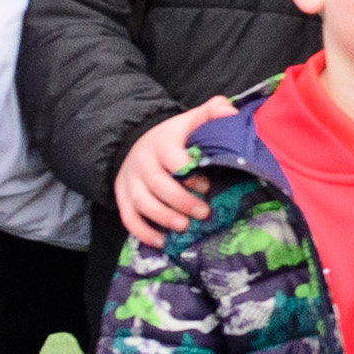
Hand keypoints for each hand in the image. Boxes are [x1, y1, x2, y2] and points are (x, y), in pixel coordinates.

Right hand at [115, 100, 234, 241]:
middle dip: (182, 201)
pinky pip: (129, 218)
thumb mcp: (190, 121)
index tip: (206, 184)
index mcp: (162, 144)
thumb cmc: (172, 138)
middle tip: (205, 213)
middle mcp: (144, 163)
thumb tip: (230, 111)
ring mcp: (131, 182)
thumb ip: (211, 112)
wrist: (134, 143)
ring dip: (164, 218)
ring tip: (185, 228)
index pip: (172, 158)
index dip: (188, 172)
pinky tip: (161, 242)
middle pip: (159, 185)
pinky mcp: (123, 198)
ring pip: (142, 203)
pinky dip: (143, 232)